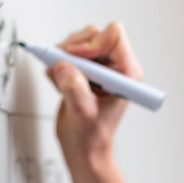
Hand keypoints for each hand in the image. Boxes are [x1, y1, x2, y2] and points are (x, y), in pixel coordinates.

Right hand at [47, 22, 142, 171]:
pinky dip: (56, 65)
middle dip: (73, 49)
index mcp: (126, 72)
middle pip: (94, 34)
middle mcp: (115, 66)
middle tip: (62, 68)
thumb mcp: (83, 115)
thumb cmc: (91, 137)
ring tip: (60, 81)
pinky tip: (59, 85)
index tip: (75, 60)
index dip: (91, 44)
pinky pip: (66, 53)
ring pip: (78, 41)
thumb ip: (75, 89)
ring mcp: (99, 67)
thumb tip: (63, 66)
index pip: (113, 36)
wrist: (83, 148)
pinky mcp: (84, 69)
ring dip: (63, 57)